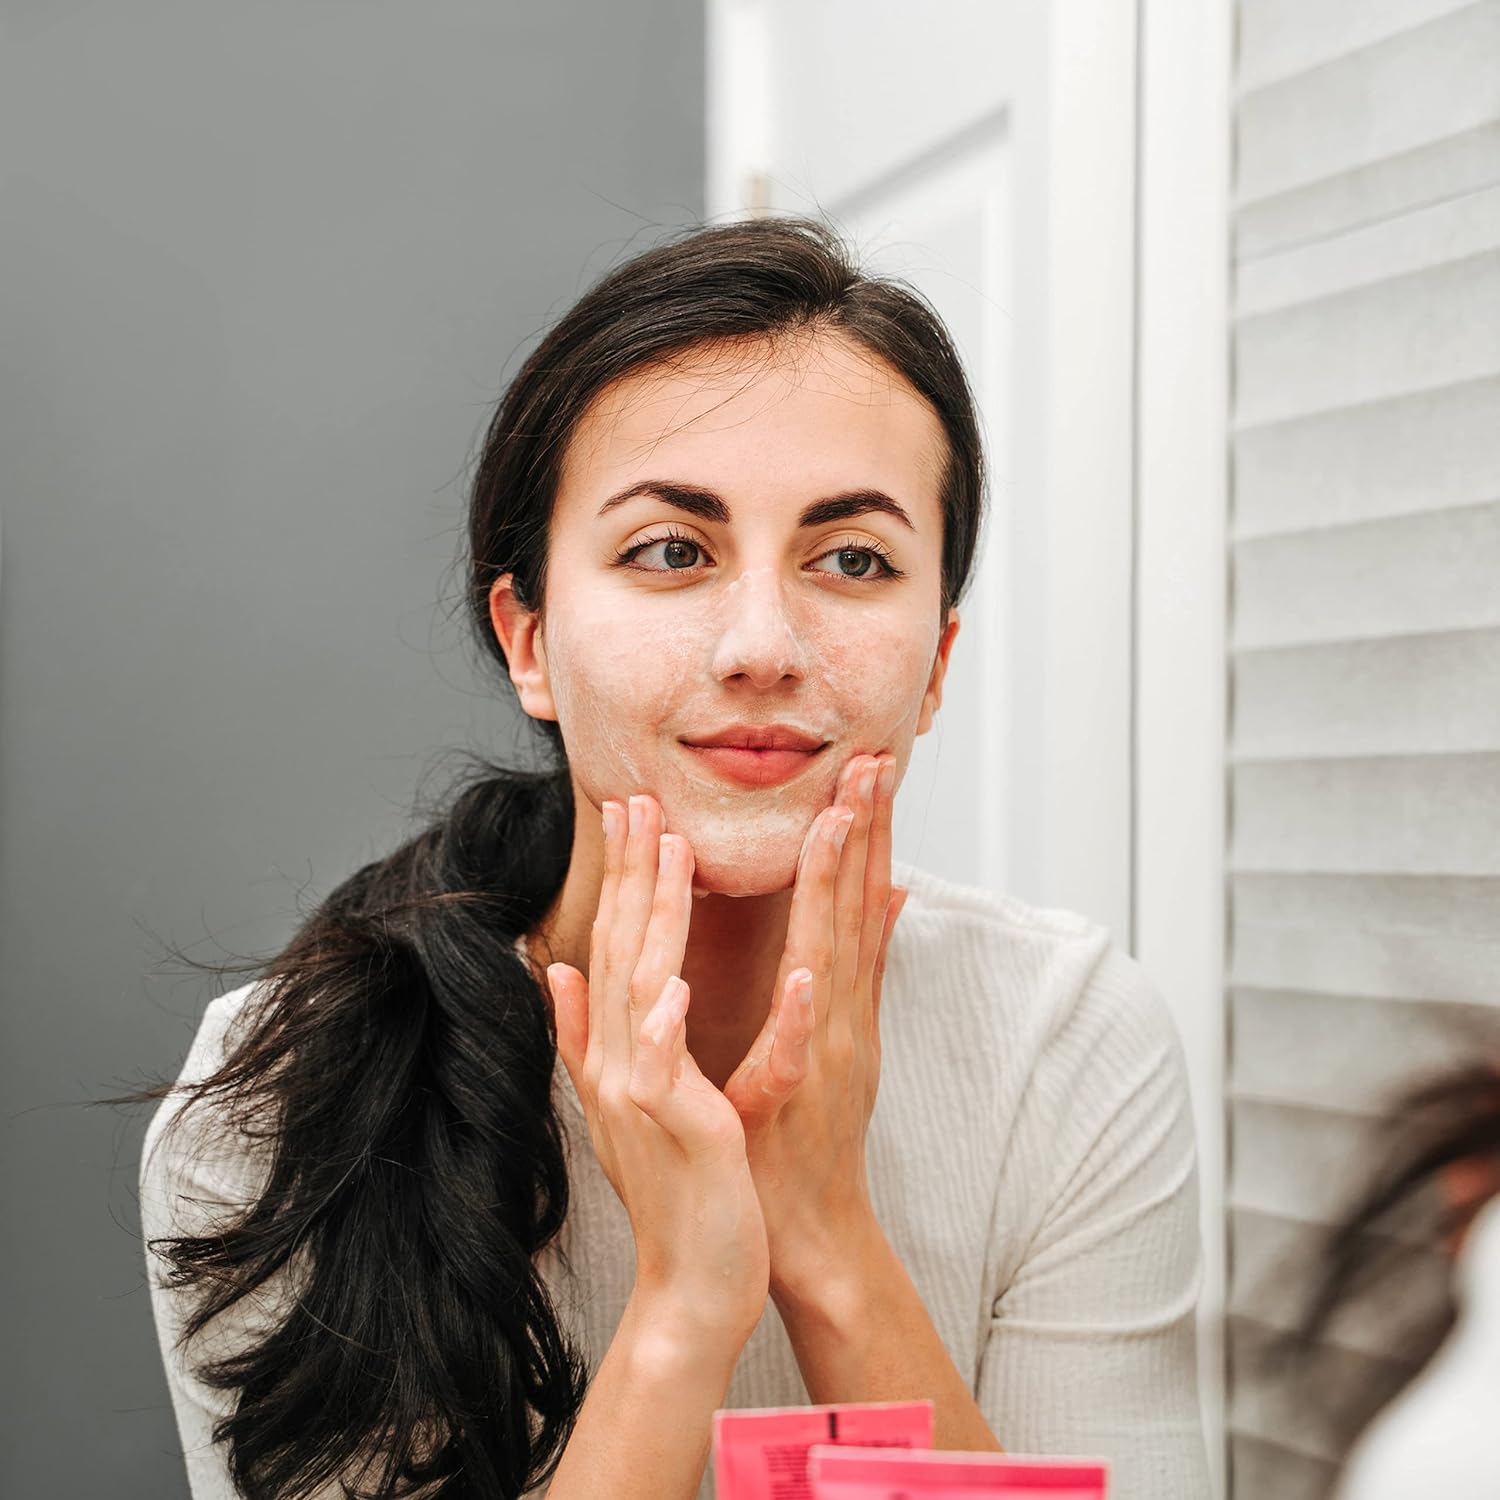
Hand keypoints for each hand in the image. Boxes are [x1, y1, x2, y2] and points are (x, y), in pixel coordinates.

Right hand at [545, 794, 769, 1343]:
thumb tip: (555, 969)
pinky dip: (667, 1024)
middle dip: (632, 869)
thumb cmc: (671, 1188)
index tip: (626, 812)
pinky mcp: (673, 1127)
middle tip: (636, 796)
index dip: (619, 876)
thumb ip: (584, 1033)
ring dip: (656, 916)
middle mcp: (617, 1062)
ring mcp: (639, 1093)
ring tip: (671, 849)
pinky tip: (673, 982)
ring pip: (643, 986)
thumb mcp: (619, 1101)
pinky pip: (667, 1068)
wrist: (689, 1282)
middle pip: (621, 948)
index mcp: (614, 1050)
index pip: (612, 945)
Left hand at [722, 752, 908, 1304]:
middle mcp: (842, 1015)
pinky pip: (803, 1051)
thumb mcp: (837, 1037)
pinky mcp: (800, 1101)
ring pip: (836, 958)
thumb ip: (865, 967)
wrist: (808, 1231)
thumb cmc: (802, 1134)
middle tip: (871, 758)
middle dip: (866, 832)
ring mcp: (827, 1054)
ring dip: (844, 889)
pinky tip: (814, 972)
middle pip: (859, 909)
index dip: (864, 831)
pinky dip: (810, 1012)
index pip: (856, 899)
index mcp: (841, 999)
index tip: (865, 766)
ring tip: (843, 820)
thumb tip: (896, 897)